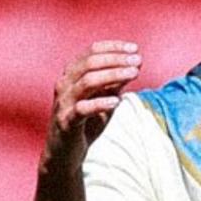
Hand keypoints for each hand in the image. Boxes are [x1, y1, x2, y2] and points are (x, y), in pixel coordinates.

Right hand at [44, 40, 141, 168]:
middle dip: (116, 60)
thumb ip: (115, 83)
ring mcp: (63, 102)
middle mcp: (64, 84)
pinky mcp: (65, 121)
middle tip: (138, 61)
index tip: (135, 49)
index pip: (91, 52)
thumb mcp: (105, 98)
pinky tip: (118, 101)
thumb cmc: (87, 122)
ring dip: (112, 75)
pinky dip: (100, 103)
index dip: (113, 48)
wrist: (66, 153)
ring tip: (134, 74)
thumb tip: (134, 64)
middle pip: (89, 63)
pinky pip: (81, 109)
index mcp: (71, 74)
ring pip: (86, 82)